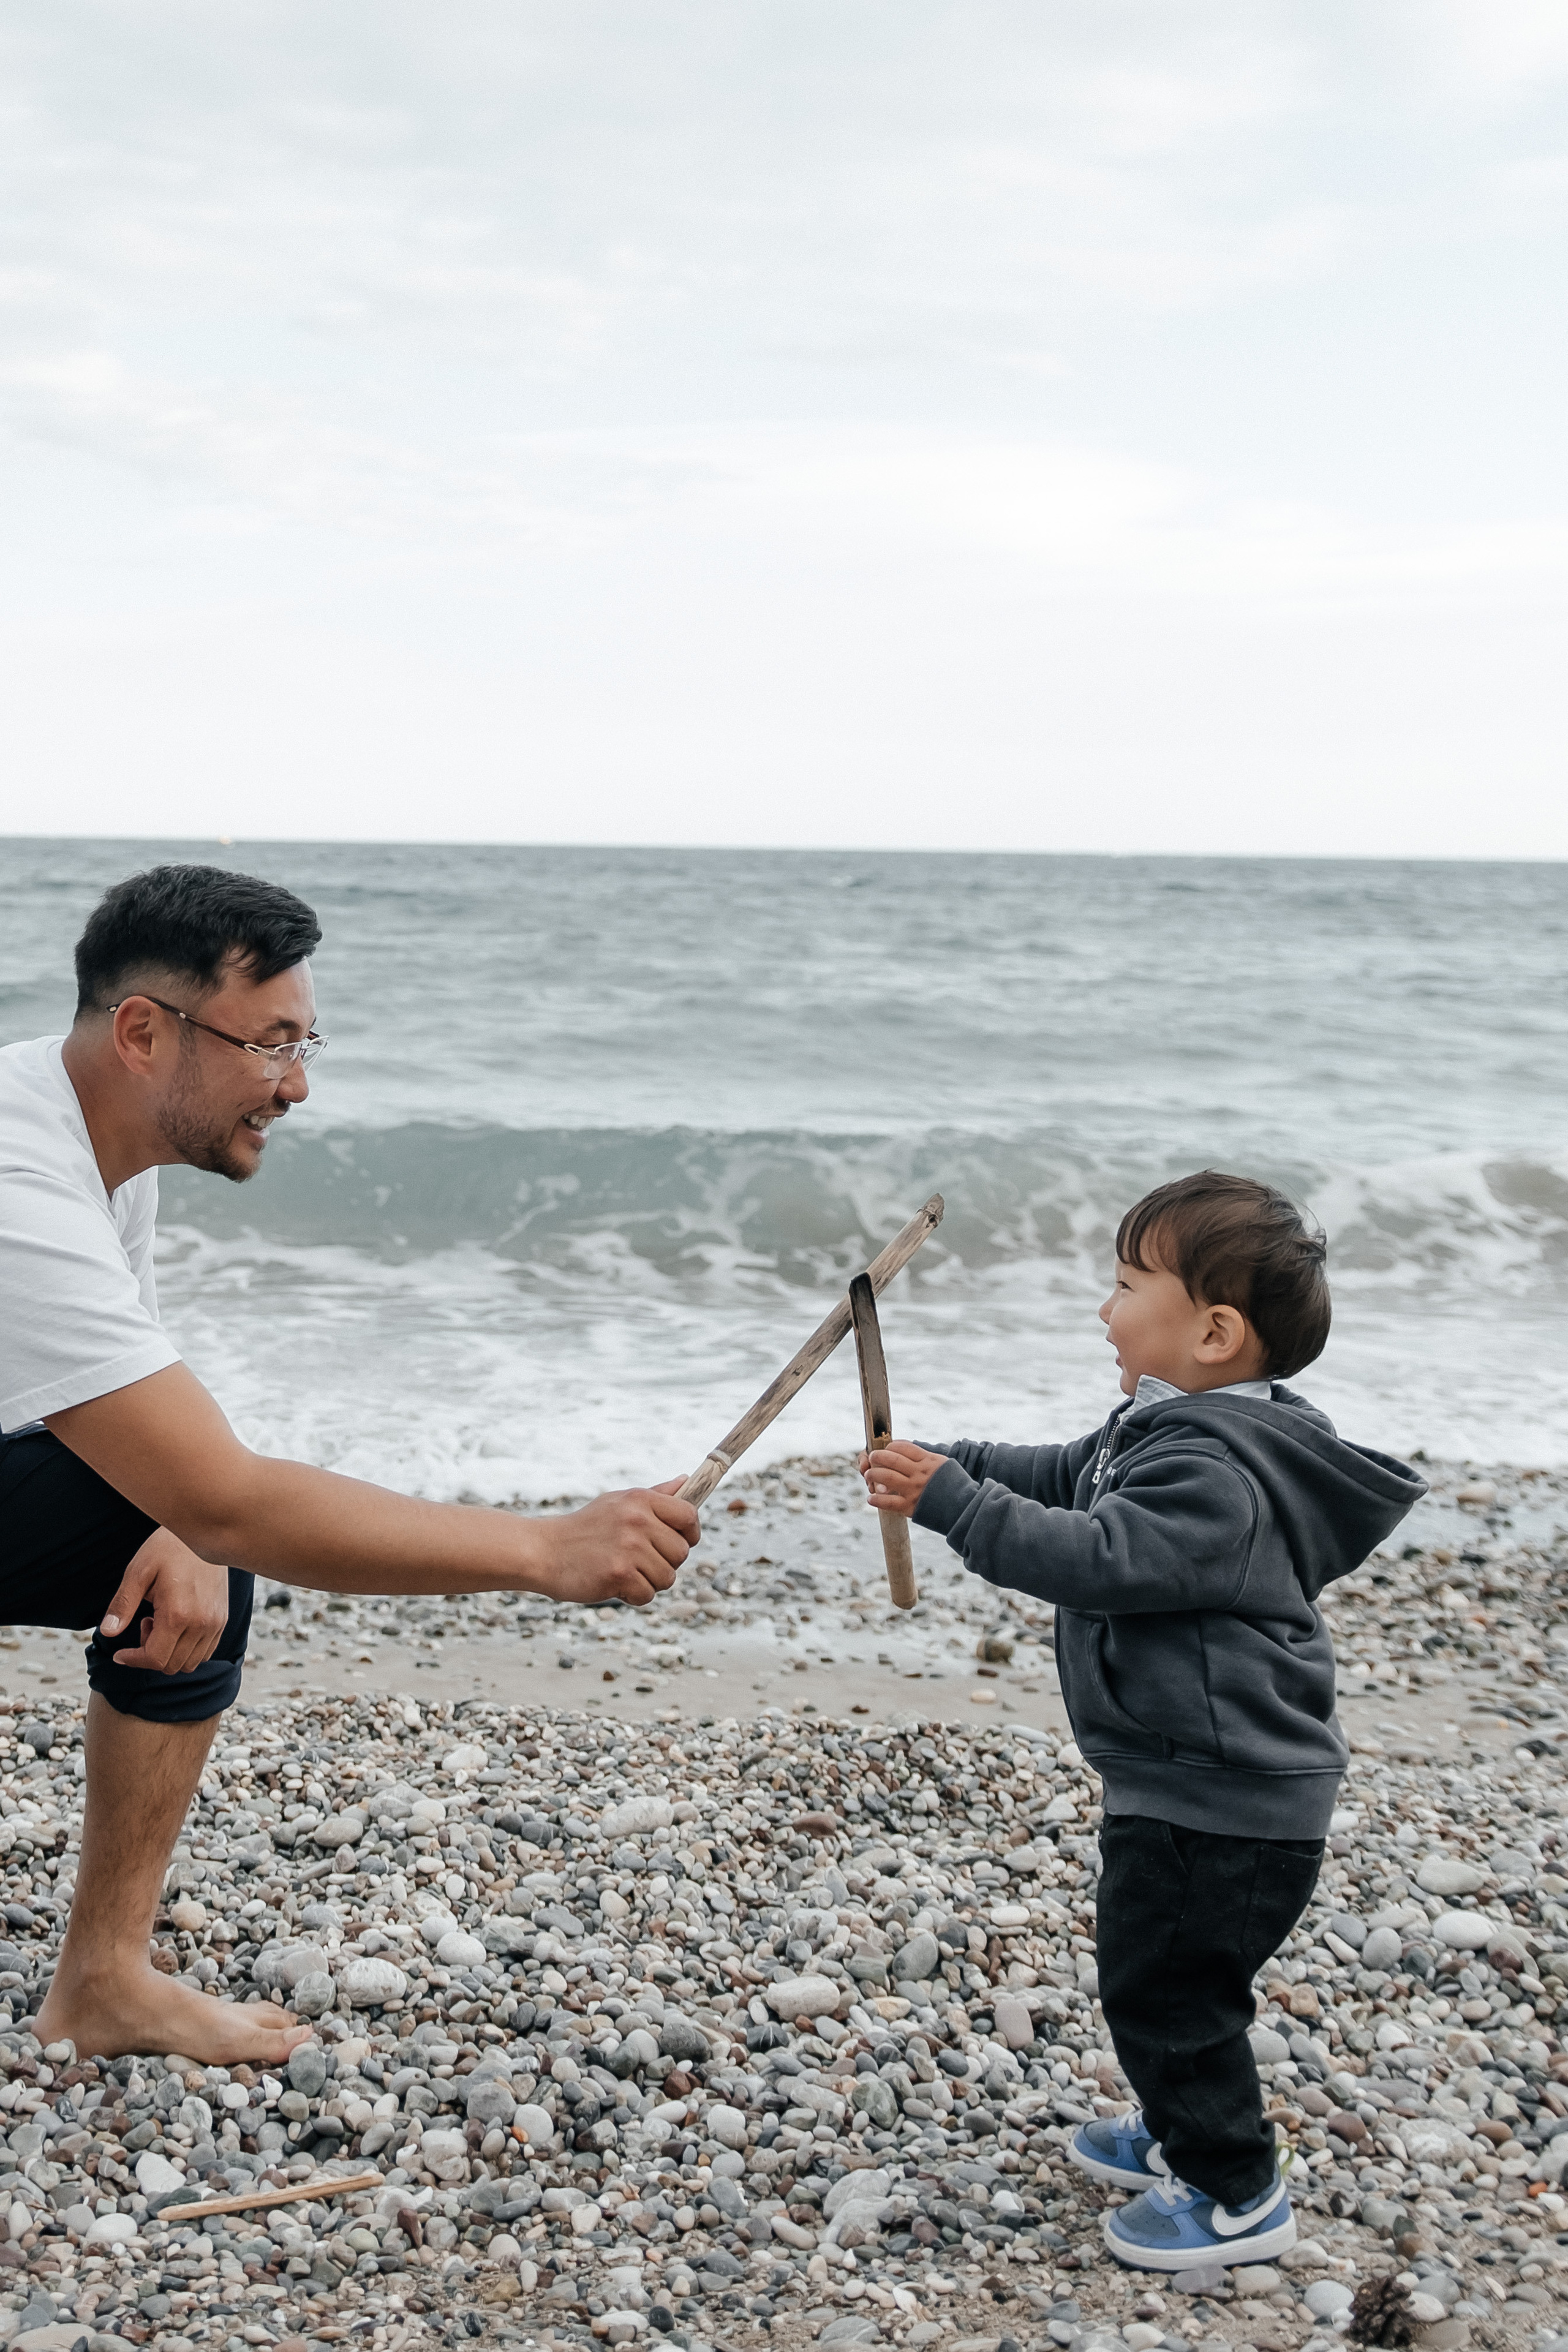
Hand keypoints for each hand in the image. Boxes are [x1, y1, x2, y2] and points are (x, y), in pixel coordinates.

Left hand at [99, 1526, 231, 1672]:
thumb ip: (123, 1605)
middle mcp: (201, 1623)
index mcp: (178, 1614)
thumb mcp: (138, 1572)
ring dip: (170, 1653)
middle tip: (144, 1624)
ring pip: (190, 1663)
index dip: (133, 1660)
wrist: (205, 1531)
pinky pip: (205, 1651)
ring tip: (161, 1624)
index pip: (155, 1658)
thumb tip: (108, 1631)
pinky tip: (178, 1625)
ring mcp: (215, 1623)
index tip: (121, 1654)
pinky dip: (187, 1649)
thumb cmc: (169, 1548)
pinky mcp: (222, 1619)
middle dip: (150, 1655)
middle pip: (172, 1665)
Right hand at [534, 1480, 699, 1606]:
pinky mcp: (619, 1574)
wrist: (544, 1551)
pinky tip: (614, 1583)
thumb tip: (686, 1481)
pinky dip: (633, 1596)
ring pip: (667, 1577)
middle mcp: (638, 1520)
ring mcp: (629, 1548)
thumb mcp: (618, 1502)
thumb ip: (655, 1495)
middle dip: (665, 1562)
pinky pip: (648, 1595)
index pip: (689, 1515)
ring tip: (624, 1571)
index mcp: (640, 1500)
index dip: (690, 1533)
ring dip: (649, 1581)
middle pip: (682, 1552)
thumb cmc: (584, 1528)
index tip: (680, 1541)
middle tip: (639, 1560)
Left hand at [859, 1440, 946, 1517]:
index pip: (903, 1447)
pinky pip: (888, 1502)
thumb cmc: (954, 1485)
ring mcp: (914, 1489)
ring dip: (873, 1474)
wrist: (964, 1508)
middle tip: (873, 1458)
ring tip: (869, 1475)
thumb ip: (926, 1458)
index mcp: (928, 1461)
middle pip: (891, 1459)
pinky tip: (871, 1498)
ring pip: (886, 1477)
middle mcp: (919, 1473)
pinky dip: (877, 1499)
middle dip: (877, 1456)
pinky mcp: (910, 1506)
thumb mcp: (944, 1464)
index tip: (887, 1449)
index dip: (891, 1446)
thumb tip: (907, 1451)